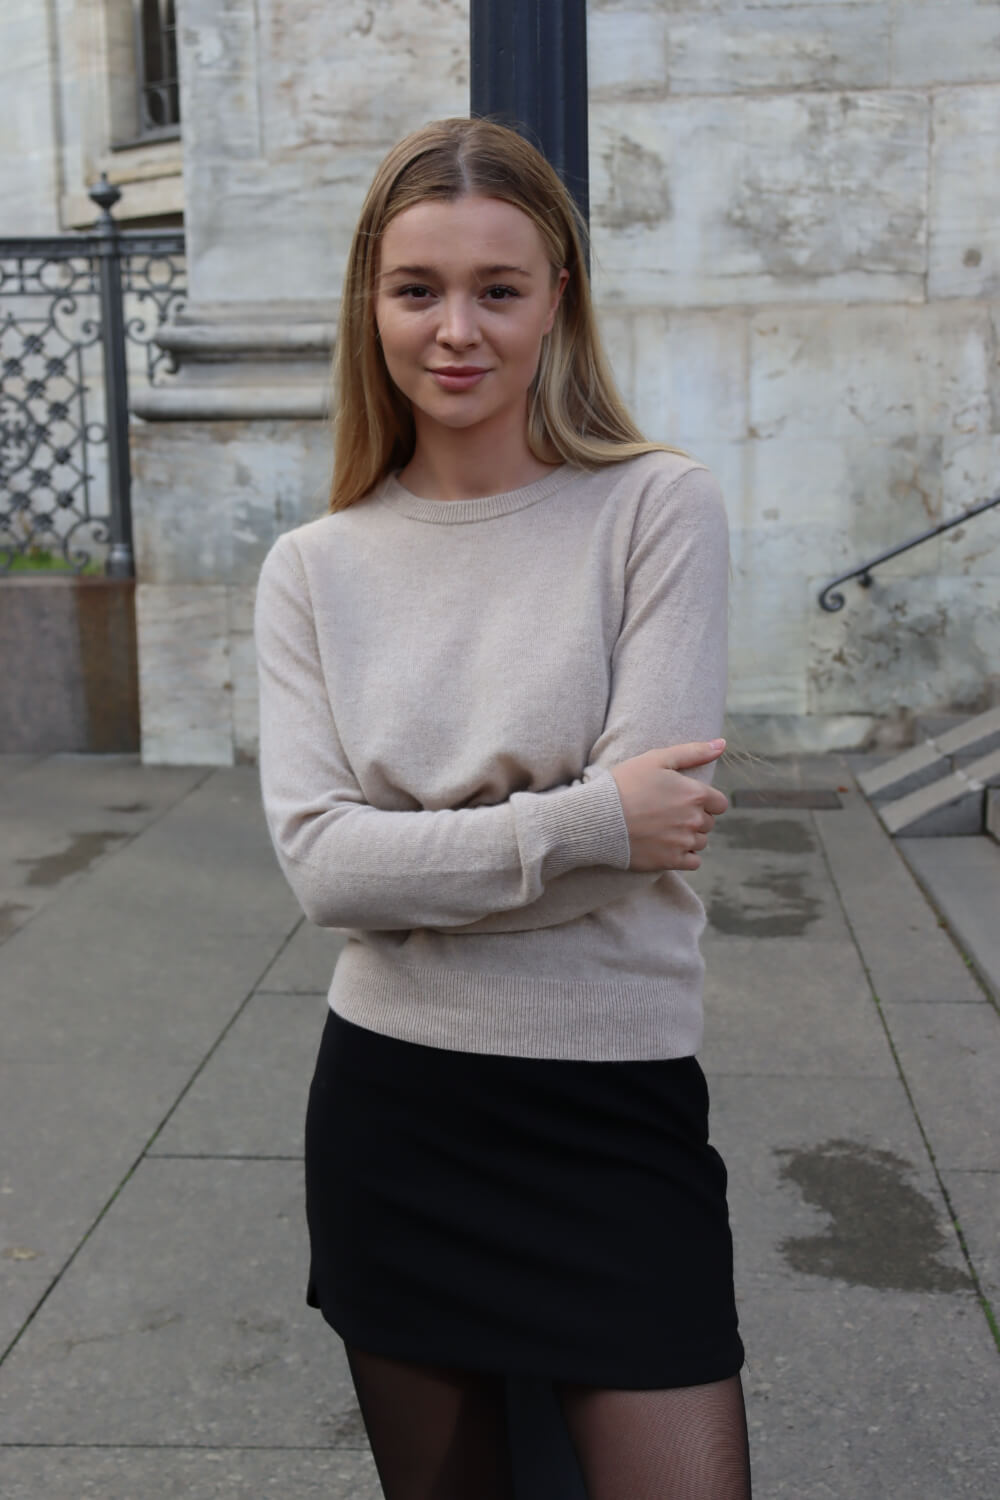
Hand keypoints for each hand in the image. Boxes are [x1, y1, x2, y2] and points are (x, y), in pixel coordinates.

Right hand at [609, 740, 728, 871]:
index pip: (720, 804)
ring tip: (663, 829)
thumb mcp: (657, 759)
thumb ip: (693, 752)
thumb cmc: (625, 784)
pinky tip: (666, 846)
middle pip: (708, 823)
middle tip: (667, 813)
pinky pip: (693, 862)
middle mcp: (694, 820)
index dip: (704, 801)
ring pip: (700, 842)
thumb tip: (722, 744)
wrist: (598, 817)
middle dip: (694, 818)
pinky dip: (684, 856)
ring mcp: (683, 842)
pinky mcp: (671, 861)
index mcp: (695, 794)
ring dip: (688, 837)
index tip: (683, 800)